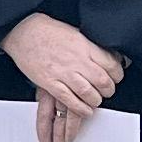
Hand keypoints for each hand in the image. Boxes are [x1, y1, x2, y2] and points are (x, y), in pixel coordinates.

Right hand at [2, 10, 122, 141]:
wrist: (24, 31)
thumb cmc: (48, 31)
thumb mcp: (76, 33)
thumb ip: (91, 47)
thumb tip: (107, 55)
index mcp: (85, 46)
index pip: (111, 64)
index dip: (117, 75)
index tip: (116, 78)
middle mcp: (76, 60)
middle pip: (102, 81)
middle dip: (109, 90)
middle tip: (107, 91)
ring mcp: (63, 72)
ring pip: (88, 93)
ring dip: (96, 100)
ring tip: (95, 100)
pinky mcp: (50, 82)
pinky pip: (70, 100)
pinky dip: (80, 108)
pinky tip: (85, 110)